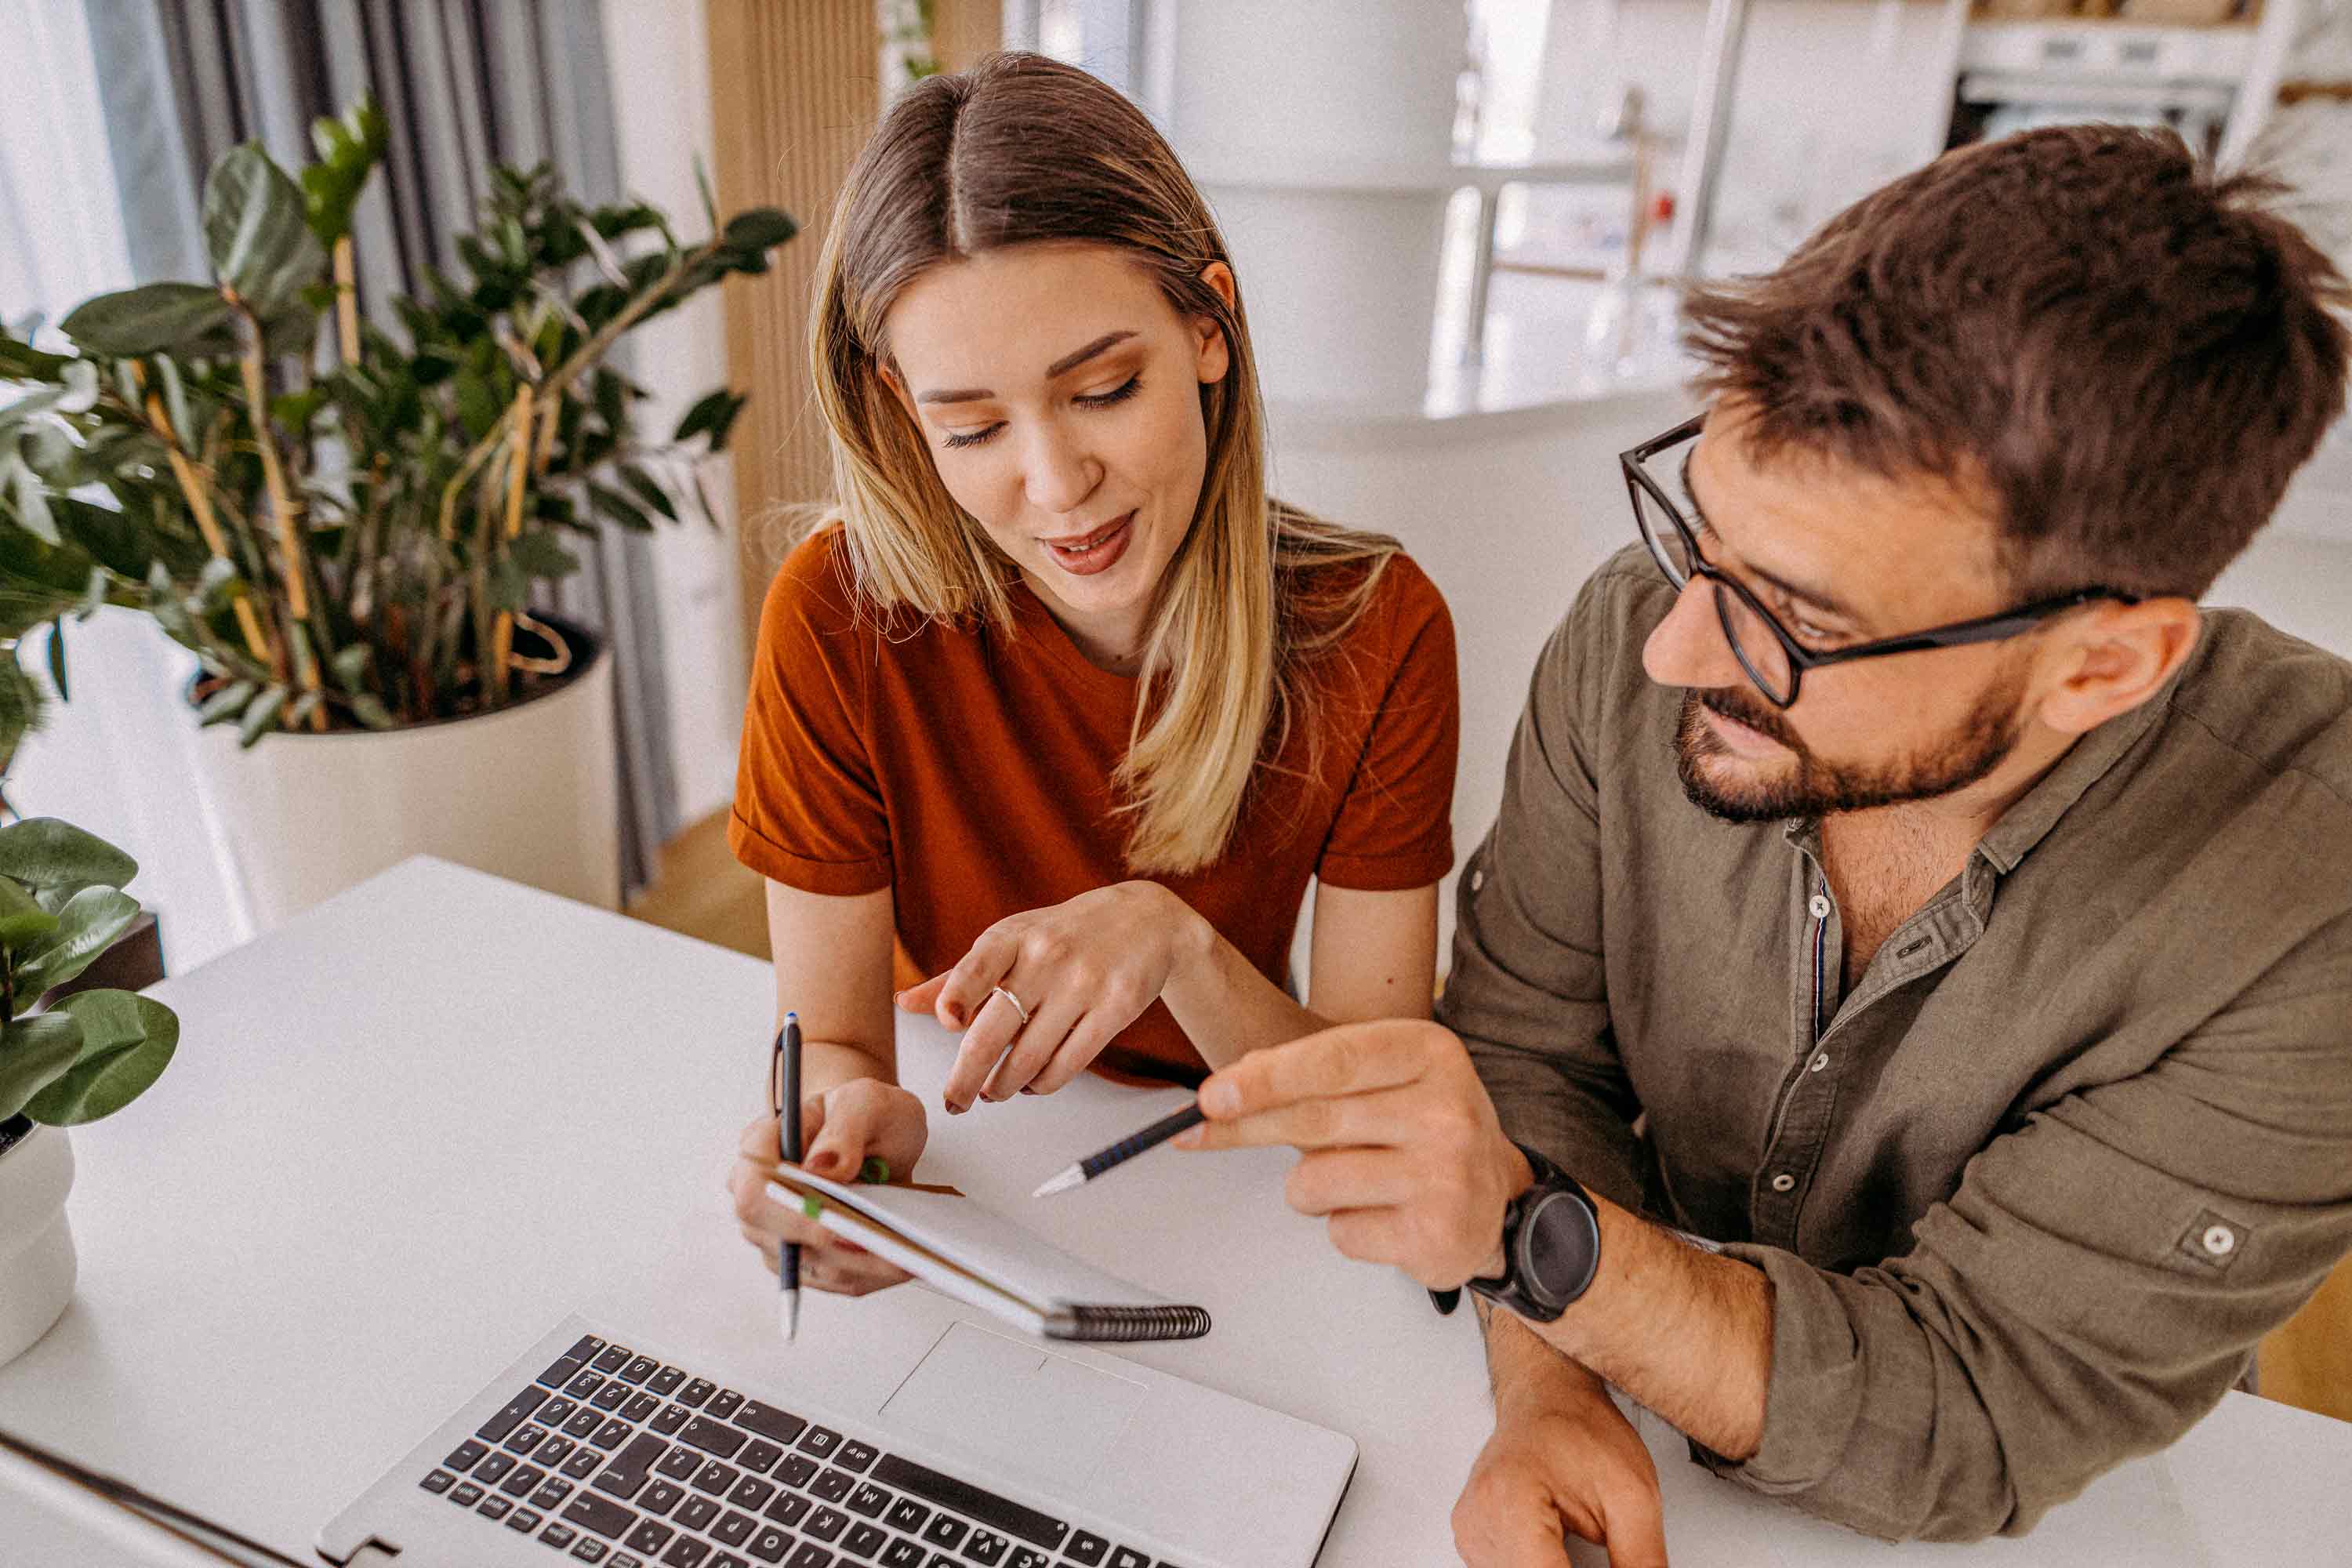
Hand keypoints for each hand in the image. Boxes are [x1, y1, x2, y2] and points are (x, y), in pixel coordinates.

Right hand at [726, 1078, 928, 1295]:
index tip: (835, 1222)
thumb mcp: (867, 1102)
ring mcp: (777, 1228)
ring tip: (906, 1259)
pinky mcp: (804, 1255)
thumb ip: (845, 1128)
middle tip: (886, 1250)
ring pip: (807, 1265)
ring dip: (857, 1268)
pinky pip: (830, 1277)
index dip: (791, 1212)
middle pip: (777, 1237)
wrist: (874, 1132)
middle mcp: (760, 1191)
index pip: (756, 1188)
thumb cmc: (865, 1112)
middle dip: (834, 1249)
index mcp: (763, 1145)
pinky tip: (898, 1263)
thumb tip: (822, 1168)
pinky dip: (866, 1274)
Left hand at [898, 882, 1205, 1111]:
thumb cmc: (1062, 935)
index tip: (948, 1021)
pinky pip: (1068, 1065)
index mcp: (1013, 937)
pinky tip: (1033, 1084)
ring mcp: (1085, 983)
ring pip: (1030, 1058)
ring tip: (994, 1092)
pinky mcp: (1116, 1009)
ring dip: (1004, 1087)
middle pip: (996, 1031)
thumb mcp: (1010, 941)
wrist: (1144, 920)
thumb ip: (958, 977)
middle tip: (953, 1101)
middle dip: (966, 1078)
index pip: (978, 965)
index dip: (959, 993)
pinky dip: (1042, 1084)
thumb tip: (904, 1003)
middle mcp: (1047, 957)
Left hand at [1176, 1018, 1531, 1288]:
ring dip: (1309, 1189)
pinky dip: (1342, 1226)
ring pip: (1316, 1182)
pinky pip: (1340, 1232)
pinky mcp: (1435, 1235)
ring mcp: (1446, 1175)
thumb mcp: (1384, 1080)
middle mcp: (1447, 1110)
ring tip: (1350, 1183)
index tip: (1212, 1095)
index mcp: (1431, 1053)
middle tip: (1197, 1132)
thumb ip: (1314, 1078)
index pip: (1333, 1061)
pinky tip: (1380, 1214)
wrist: (1498, 1199)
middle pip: (1314, 1120)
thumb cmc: (1425, 1130)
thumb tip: (1228, 1090)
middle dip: (1245, 1128)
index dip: (1264, 1078)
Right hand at [1454, 1355, 1667, 1567]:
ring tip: (1576, 1536)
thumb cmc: (1579, 1427)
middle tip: (1602, 1547)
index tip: (1612, 1565)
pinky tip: (1557, 1550)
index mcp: (1511, 1505)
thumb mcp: (1633, 1497)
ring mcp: (1470, 1532)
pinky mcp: (1472, 1538)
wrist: (1548, 1394)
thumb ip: (1641, 1561)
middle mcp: (1478, 1521)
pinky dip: (1537, 1565)